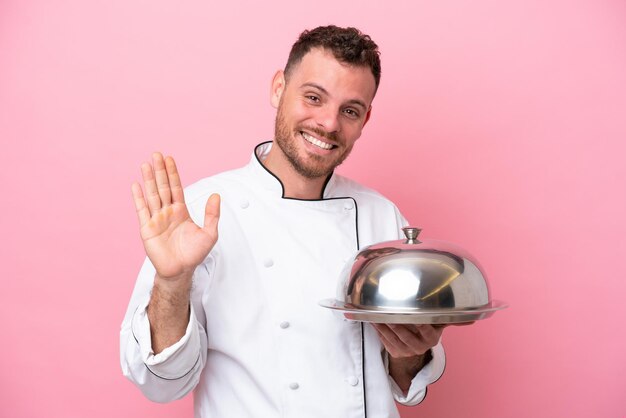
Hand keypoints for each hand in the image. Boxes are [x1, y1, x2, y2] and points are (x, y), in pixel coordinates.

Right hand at [131, 152, 219, 280]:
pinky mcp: (147, 229)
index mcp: (181, 211)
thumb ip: (212, 214)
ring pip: (152, 195)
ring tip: (145, 164)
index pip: (176, 188)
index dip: (173, 173)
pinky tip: (135, 185)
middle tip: (156, 154)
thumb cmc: (194, 254)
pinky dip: (138, 198)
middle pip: (162, 187)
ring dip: (148, 180)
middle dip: (160, 171)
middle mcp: (167, 212)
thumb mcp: (210, 233)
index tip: (169, 159)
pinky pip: (142, 210)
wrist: (180, 270)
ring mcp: (156, 219)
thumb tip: (217, 196)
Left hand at [373, 322, 473, 393]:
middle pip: (406, 335)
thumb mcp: (438, 324)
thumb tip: (473, 317)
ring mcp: (405, 351)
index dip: (421, 325)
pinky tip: (374, 321)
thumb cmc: (426, 330)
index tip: (415, 316)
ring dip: (384, 327)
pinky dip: (378, 331)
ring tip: (377, 315)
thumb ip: (451, 318)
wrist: (414, 348)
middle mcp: (419, 347)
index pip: (427, 331)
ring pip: (393, 338)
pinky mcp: (394, 352)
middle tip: (388, 313)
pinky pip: (384, 341)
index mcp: (431, 339)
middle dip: (397, 325)